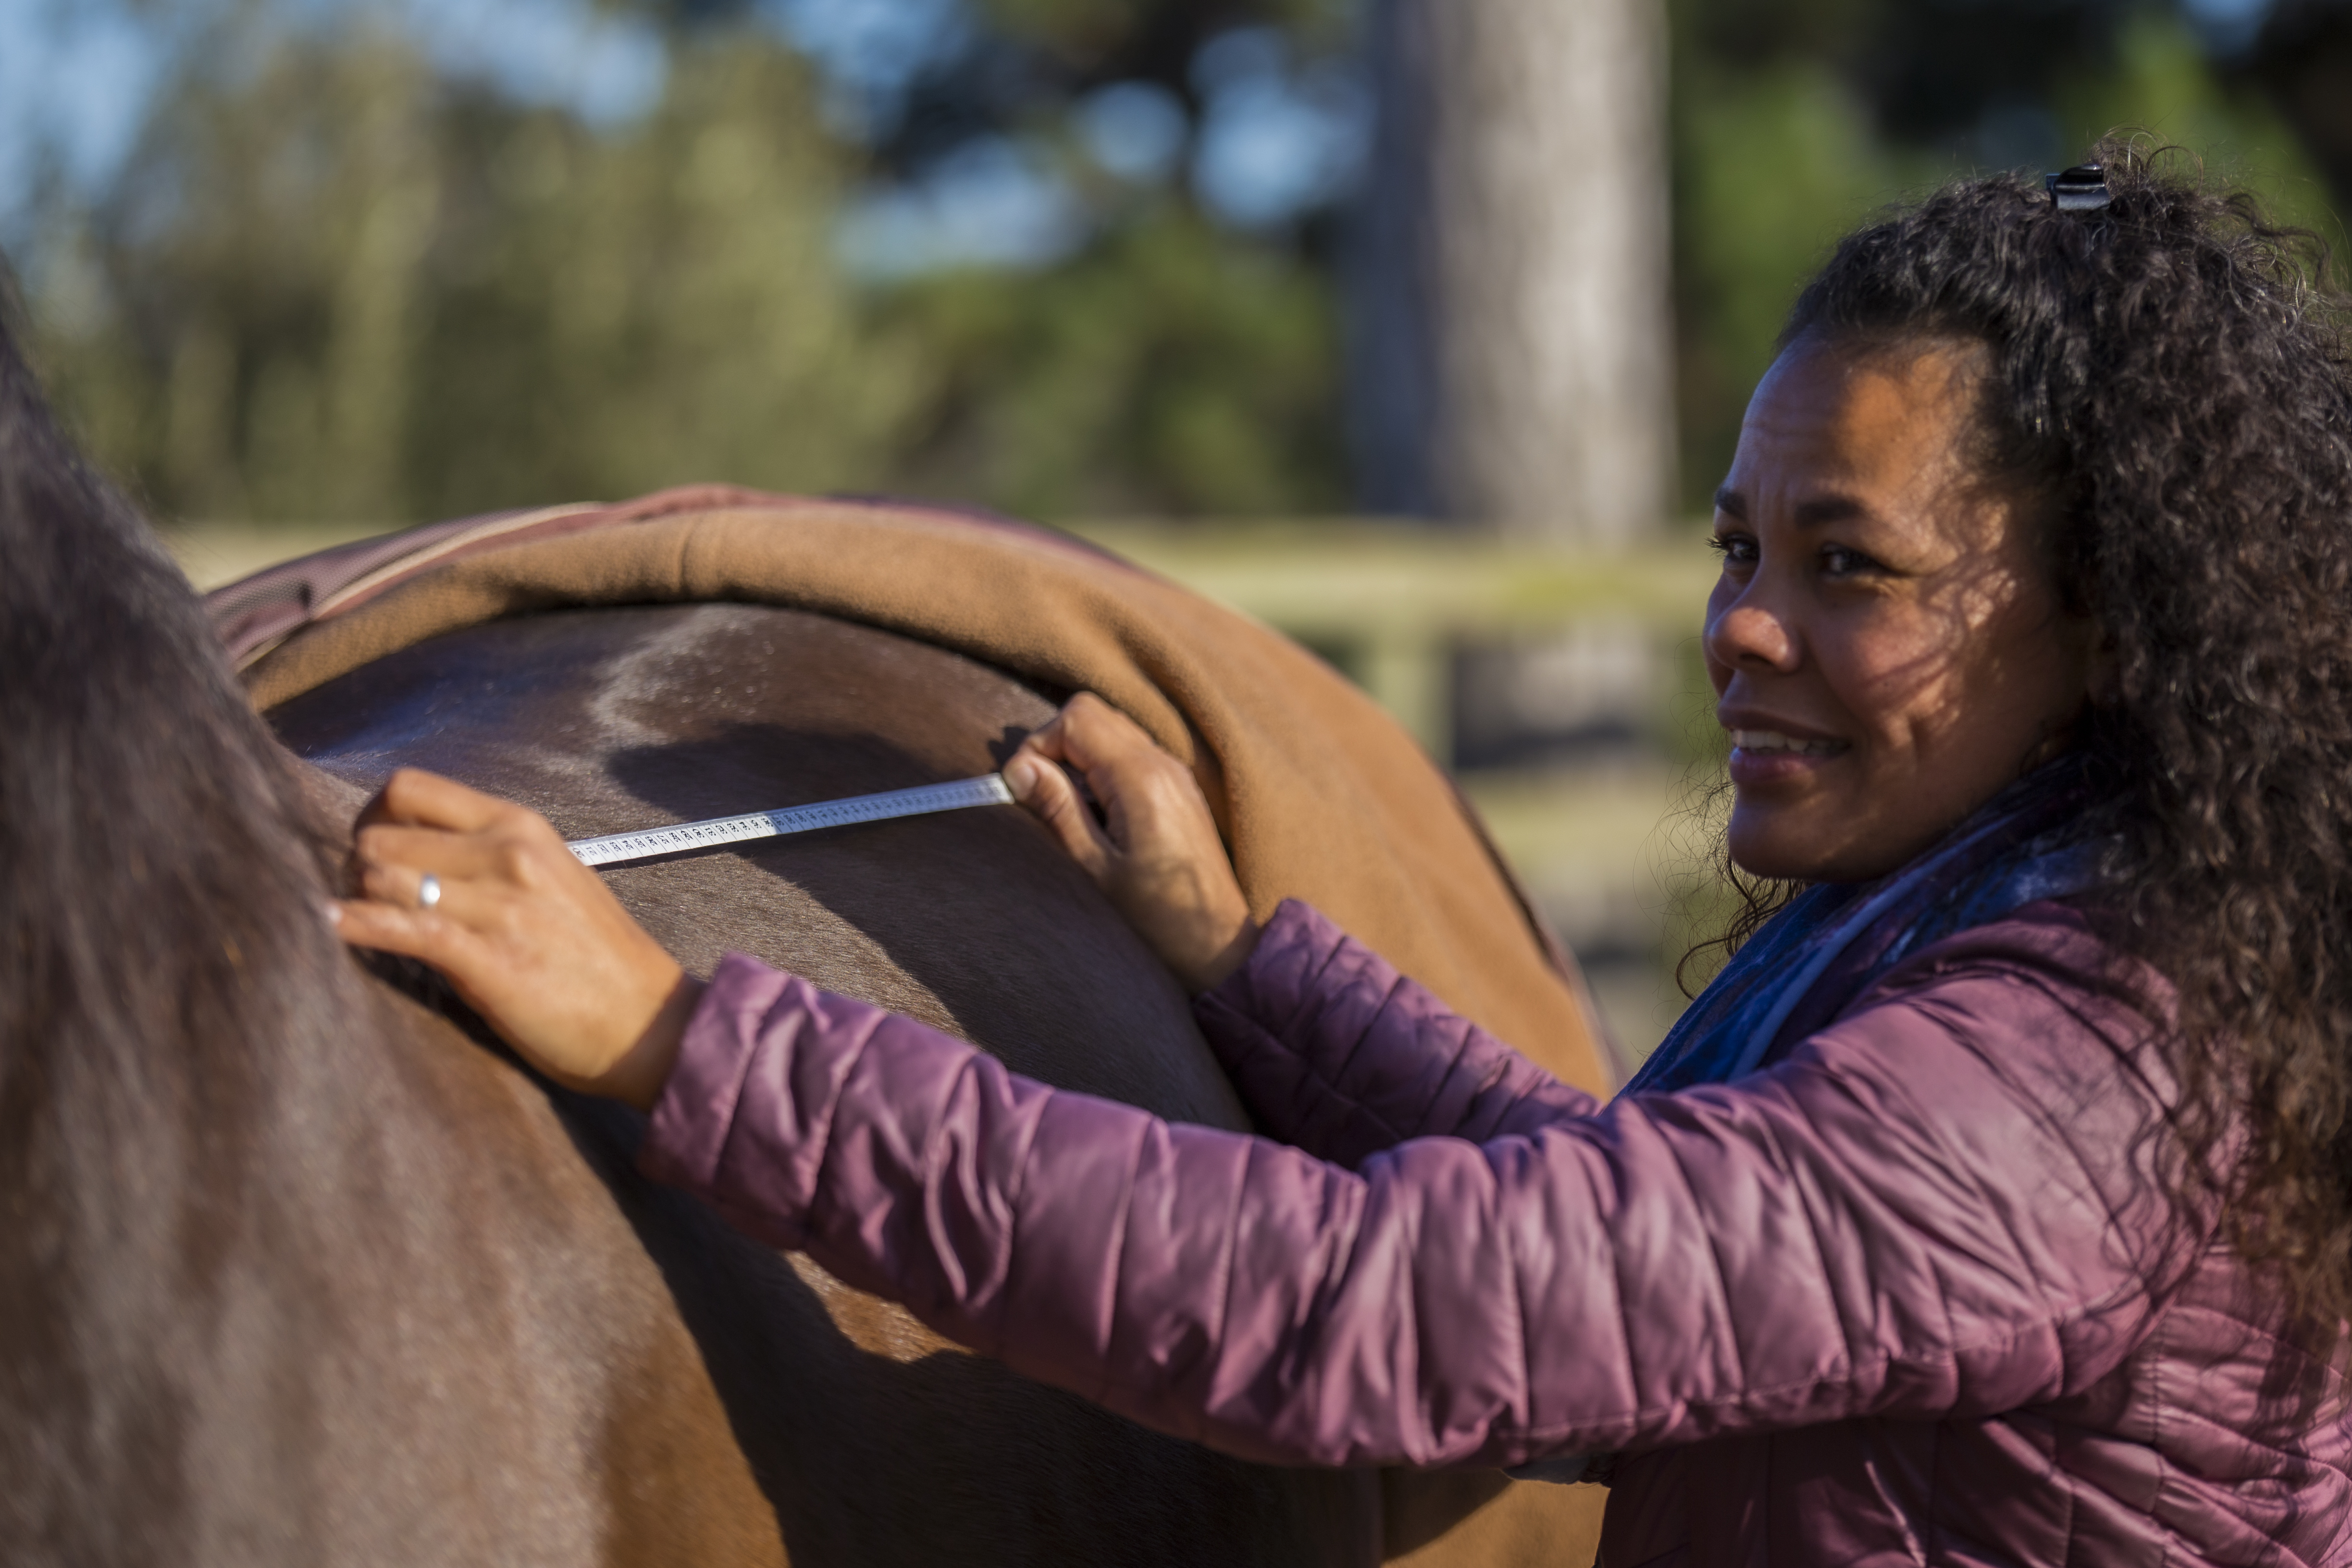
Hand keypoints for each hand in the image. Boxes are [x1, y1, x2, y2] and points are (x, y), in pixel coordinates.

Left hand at [328, 769, 697, 1111]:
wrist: (650, 1022)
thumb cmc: (597, 958)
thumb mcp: (550, 881)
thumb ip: (487, 861)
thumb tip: (411, 860)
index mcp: (521, 826)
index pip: (410, 788)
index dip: (370, 816)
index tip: (368, 851)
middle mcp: (509, 853)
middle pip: (381, 834)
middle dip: (354, 866)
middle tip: (360, 902)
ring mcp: (500, 904)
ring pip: (380, 876)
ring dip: (355, 900)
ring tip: (355, 924)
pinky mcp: (489, 959)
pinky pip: (399, 928)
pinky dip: (353, 928)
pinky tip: (330, 930)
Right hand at [1004, 693, 1258, 990]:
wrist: (1217, 947)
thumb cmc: (1155, 919)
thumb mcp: (1094, 869)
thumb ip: (1058, 809)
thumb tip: (1021, 768)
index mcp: (1141, 779)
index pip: (1077, 718)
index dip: (1039, 746)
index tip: (1025, 789)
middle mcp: (1163, 765)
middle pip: (1094, 715)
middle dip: (1056, 746)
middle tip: (1043, 796)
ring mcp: (1176, 775)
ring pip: (1112, 731)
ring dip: (1080, 759)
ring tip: (1072, 812)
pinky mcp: (1180, 791)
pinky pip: (1132, 755)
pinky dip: (1104, 771)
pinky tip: (1100, 819)